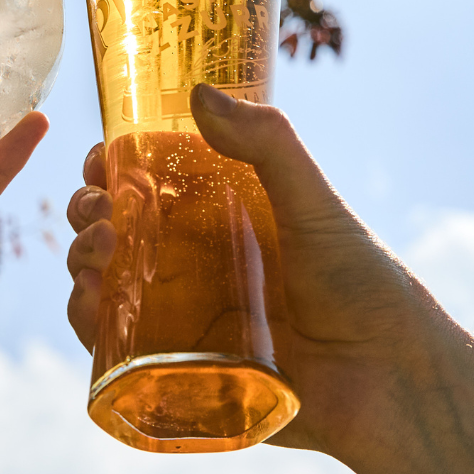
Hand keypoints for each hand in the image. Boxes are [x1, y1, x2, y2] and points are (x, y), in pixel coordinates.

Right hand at [66, 84, 435, 462]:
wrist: (391, 379)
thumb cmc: (362, 282)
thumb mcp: (312, 201)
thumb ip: (268, 144)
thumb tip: (199, 94)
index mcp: (218, 221)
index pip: (147, 185)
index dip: (113, 168)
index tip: (98, 159)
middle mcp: (193, 266)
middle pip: (115, 231)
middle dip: (89, 211)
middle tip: (98, 209)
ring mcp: (181, 319)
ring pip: (105, 284)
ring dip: (81, 259)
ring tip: (100, 249)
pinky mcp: (178, 370)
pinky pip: (116, 347)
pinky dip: (87, 322)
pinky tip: (89, 301)